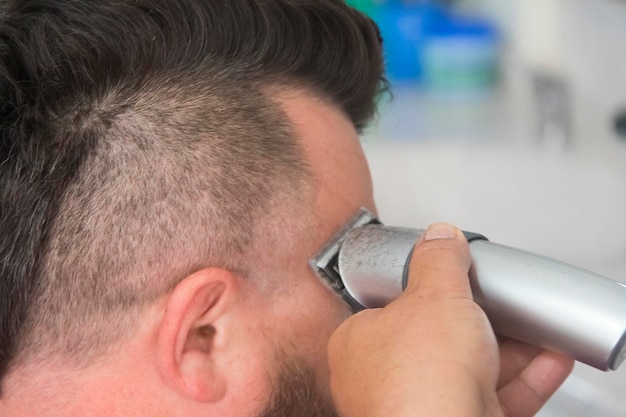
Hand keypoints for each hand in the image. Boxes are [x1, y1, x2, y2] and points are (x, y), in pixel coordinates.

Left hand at [327, 223, 573, 416]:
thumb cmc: (416, 385)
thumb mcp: (433, 298)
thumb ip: (438, 263)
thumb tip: (440, 236)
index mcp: (359, 343)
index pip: (391, 307)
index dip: (427, 292)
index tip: (457, 283)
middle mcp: (384, 379)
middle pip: (438, 339)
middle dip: (480, 321)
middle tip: (502, 304)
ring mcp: (420, 407)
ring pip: (469, 370)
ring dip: (509, 349)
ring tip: (534, 329)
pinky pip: (494, 397)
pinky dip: (523, 379)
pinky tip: (546, 360)